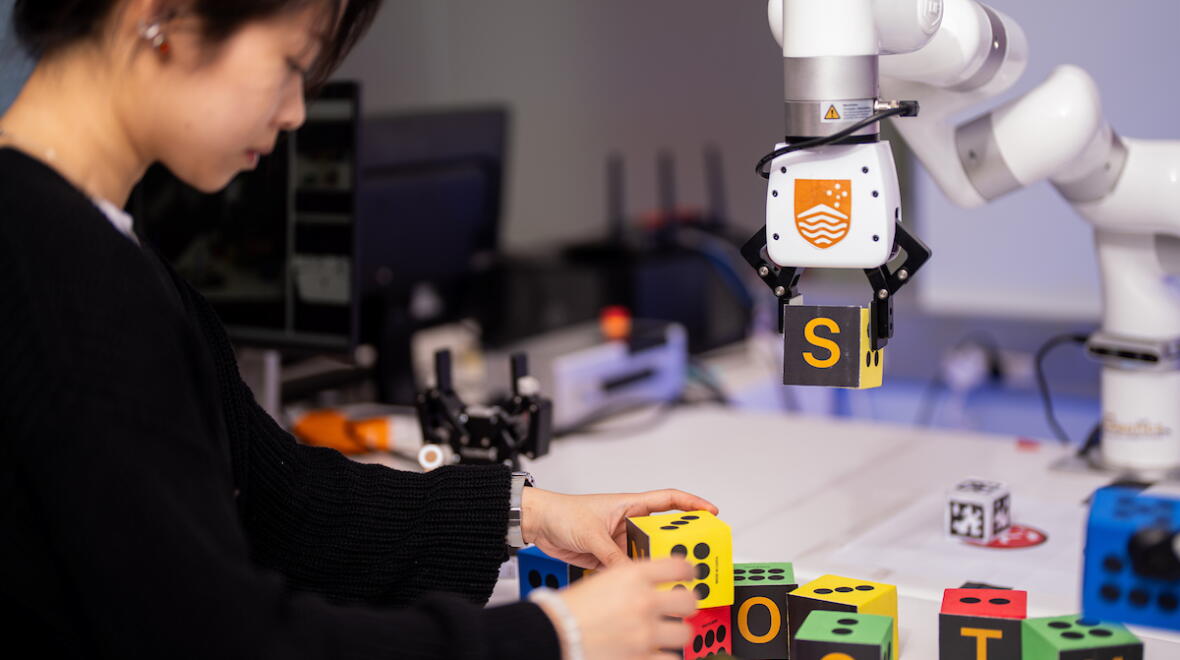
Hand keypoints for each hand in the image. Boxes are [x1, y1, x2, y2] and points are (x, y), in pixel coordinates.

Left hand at [522, 488, 717, 568]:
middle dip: (681, 542)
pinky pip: (631, 568)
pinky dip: (638, 576)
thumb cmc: (563, 512)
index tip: (711, 512)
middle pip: (664, 532)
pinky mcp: (609, 557)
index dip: (692, 504)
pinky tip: (644, 585)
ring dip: (658, 563)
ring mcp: (620, 541)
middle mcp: (628, 522)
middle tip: (697, 554)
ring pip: (648, 553)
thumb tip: (631, 574)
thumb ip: (613, 555)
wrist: (539, 524)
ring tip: (673, 576)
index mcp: (629, 505)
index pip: (669, 500)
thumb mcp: (592, 533)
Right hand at [535, 558, 696, 659]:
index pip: (678, 566)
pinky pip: (672, 659)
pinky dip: (666, 656)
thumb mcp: (602, 580)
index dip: (688, 570)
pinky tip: (658, 652)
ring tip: (669, 633)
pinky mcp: (643, 659)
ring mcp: (645, 633)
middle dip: (686, 604)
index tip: (690, 576)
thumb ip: (630, 581)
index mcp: (633, 576)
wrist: (551, 634)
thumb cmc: (569, 609)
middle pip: (688, 600)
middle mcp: (644, 602)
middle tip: (682, 607)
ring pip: (684, 632)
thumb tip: (652, 586)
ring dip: (677, 633)